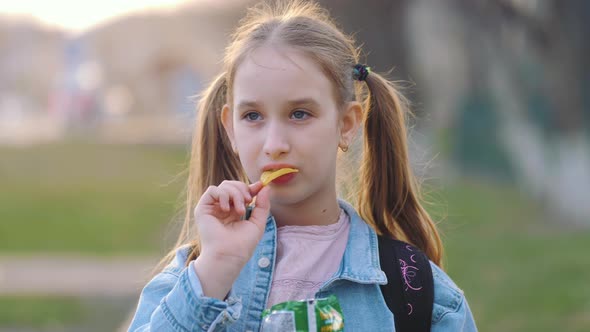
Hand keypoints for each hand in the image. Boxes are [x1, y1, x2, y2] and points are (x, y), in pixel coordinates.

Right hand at [193, 180, 270, 297]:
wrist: (229, 256)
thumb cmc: (243, 244)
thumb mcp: (258, 223)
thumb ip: (263, 205)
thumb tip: (265, 187)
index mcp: (234, 211)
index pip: (241, 191)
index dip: (251, 187)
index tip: (260, 185)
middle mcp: (223, 208)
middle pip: (232, 185)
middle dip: (243, 189)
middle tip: (248, 201)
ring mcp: (212, 208)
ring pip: (224, 186)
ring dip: (235, 194)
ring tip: (239, 211)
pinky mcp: (202, 209)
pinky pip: (212, 190)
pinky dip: (222, 195)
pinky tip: (226, 209)